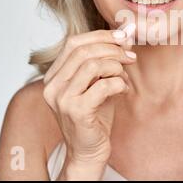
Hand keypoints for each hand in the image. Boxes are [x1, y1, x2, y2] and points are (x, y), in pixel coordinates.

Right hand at [42, 24, 135, 177]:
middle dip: (112, 49)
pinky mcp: (76, 111)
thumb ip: (109, 58)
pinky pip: (102, 86)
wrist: (89, 150)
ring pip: (91, 65)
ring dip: (116, 66)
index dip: (100, 35)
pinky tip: (122, 90)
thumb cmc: (95, 115)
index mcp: (54, 75)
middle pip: (82, 50)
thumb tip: (127, 31)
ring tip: (124, 76)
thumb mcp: (100, 81)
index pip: (73, 42)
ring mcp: (62, 99)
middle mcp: (52, 85)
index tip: (123, 36)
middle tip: (130, 56)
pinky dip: (118, 83)